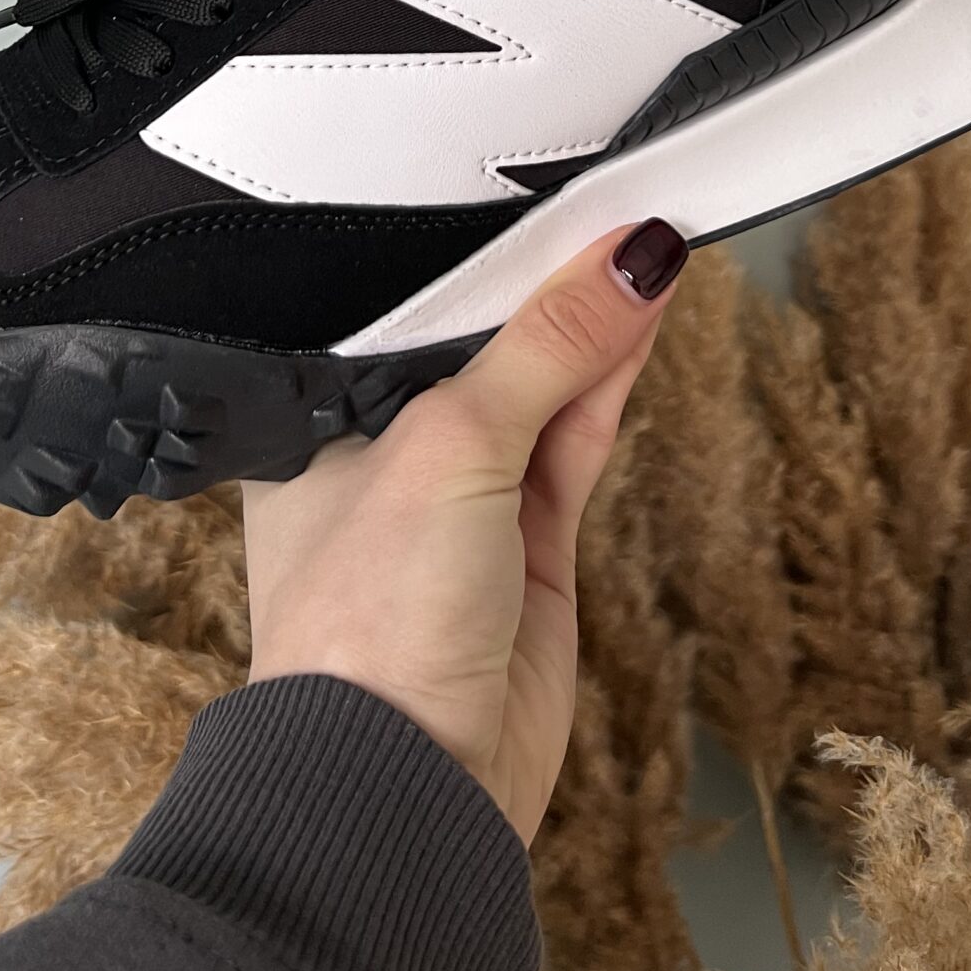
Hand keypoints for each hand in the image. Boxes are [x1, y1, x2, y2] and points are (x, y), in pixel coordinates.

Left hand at [241, 219, 688, 842]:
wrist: (408, 787)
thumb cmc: (372, 616)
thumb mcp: (455, 445)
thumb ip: (545, 345)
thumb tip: (634, 255)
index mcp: (317, 418)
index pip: (401, 308)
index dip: (468, 250)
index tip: (536, 183)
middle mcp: (383, 452)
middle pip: (478, 340)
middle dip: (542, 280)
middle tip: (616, 192)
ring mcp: (462, 501)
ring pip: (540, 385)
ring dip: (594, 321)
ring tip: (652, 236)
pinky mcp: (528, 545)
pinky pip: (576, 438)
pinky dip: (612, 381)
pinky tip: (643, 314)